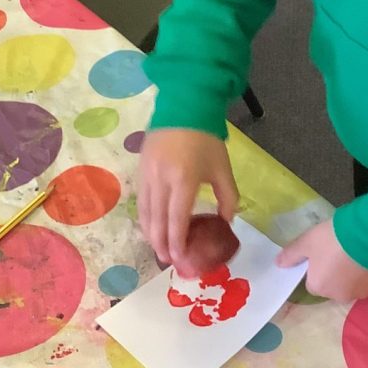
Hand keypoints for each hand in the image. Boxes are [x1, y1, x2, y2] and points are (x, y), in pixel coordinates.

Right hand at [138, 129, 237, 265]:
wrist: (183, 106)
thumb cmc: (206, 139)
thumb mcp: (222, 169)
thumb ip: (227, 198)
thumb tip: (225, 223)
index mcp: (183, 180)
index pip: (176, 220)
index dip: (176, 242)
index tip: (179, 259)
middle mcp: (160, 180)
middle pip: (157, 221)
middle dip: (161, 244)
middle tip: (168, 261)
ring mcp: (147, 175)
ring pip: (145, 212)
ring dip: (150, 233)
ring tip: (159, 248)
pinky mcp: (139, 169)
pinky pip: (141, 201)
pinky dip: (146, 218)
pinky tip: (151, 227)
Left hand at [277, 220, 367, 302]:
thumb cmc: (332, 239)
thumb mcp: (307, 242)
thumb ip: (291, 254)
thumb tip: (278, 264)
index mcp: (318, 287)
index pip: (312, 283)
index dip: (316, 268)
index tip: (321, 254)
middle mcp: (337, 296)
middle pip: (331, 286)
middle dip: (334, 273)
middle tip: (338, 252)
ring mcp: (358, 293)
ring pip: (349, 284)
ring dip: (350, 274)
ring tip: (354, 252)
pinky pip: (365, 280)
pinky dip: (364, 271)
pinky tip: (366, 255)